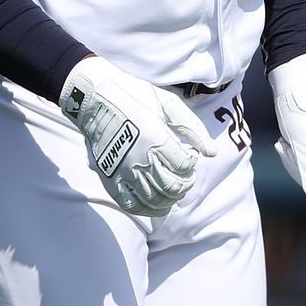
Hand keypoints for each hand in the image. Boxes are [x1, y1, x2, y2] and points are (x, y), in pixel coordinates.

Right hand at [59, 56, 217, 215]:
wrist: (93, 97)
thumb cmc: (133, 95)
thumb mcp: (167, 103)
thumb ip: (193, 127)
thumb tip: (211, 153)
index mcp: (156, 138)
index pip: (184, 165)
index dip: (191, 162)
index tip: (188, 153)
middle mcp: (140, 159)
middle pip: (173, 186)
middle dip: (185, 183)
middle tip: (185, 174)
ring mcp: (123, 171)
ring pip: (155, 199)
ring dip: (170, 197)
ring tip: (173, 188)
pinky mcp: (109, 178)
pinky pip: (131, 204)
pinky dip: (148, 209)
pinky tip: (157, 205)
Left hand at [269, 54, 305, 198]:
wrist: (293, 80)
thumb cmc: (300, 106)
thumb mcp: (302, 139)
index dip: (303, 170)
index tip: (288, 149)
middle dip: (298, 163)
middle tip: (284, 144)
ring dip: (294, 158)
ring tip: (286, 140)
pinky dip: (295, 153)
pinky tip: (288, 140)